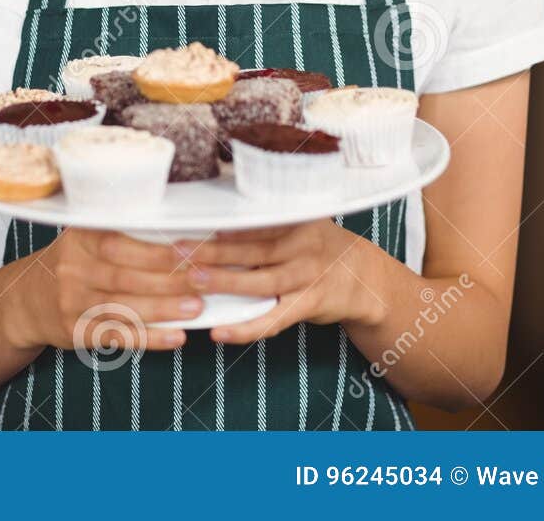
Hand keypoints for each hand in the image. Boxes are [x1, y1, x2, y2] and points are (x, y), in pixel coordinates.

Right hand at [10, 228, 205, 353]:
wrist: (25, 301)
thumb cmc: (73, 263)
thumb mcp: (85, 237)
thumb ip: (122, 232)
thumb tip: (183, 230)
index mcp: (80, 238)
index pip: (120, 242)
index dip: (157, 248)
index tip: (193, 249)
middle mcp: (72, 269)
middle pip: (125, 275)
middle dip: (169, 278)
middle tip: (206, 279)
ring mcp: (71, 303)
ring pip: (122, 307)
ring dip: (163, 308)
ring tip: (197, 307)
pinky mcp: (76, 332)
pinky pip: (117, 337)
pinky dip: (149, 339)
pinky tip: (176, 338)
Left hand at [167, 219, 384, 342]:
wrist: (365, 277)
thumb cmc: (317, 247)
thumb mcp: (298, 222)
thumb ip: (264, 219)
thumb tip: (209, 211)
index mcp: (294, 220)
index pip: (251, 220)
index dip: (219, 223)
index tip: (187, 223)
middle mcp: (302, 245)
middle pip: (252, 246)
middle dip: (213, 250)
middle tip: (178, 250)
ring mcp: (308, 276)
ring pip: (262, 281)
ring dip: (226, 282)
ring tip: (194, 282)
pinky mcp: (310, 304)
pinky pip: (274, 319)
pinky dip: (246, 328)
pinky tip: (220, 332)